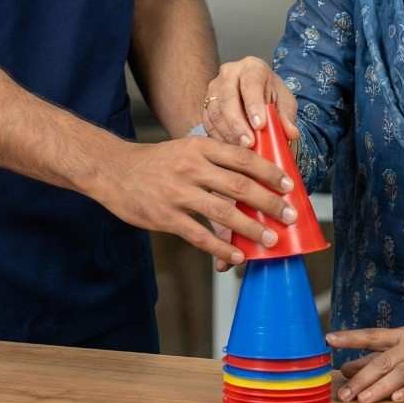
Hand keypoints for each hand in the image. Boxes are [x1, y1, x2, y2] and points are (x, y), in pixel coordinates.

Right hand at [96, 136, 297, 266]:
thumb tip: (252, 178)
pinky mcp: (165, 217)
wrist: (114, 170)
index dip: (269, 172)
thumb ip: (215, 160)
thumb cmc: (157, 162)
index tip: (289, 185)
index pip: (242, 157)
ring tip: (271, 239)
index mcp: (199, 147)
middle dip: (270, 202)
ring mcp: (178, 193)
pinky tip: (237, 255)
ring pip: (223, 212)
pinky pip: (199, 235)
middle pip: (240, 186)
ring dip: (252, 228)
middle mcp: (191, 168)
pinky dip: (221, 247)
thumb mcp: (186, 148)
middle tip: (290, 215)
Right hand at [202, 57, 298, 147]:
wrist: (255, 92)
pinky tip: (230, 149)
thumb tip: (291, 133)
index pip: (251, 83)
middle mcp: (229, 73)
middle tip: (249, 143)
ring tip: (241, 150)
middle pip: (228, 97)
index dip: (254, 105)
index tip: (260, 125)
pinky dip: (218, 137)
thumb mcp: (284, 101)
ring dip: (228, 133)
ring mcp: (214, 88)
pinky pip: (208, 122)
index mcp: (252, 67)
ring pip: (215, 111)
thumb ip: (287, 115)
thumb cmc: (271, 94)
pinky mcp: (206, 105)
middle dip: (238, 123)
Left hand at [327, 325, 403, 402]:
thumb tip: (346, 369)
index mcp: (402, 335)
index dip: (351, 337)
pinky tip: (397, 400)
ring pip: (401, 372)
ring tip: (363, 400)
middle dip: (361, 378)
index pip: (372, 335)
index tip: (329, 339)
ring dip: (381, 387)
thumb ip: (376, 357)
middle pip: (383, 360)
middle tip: (344, 394)